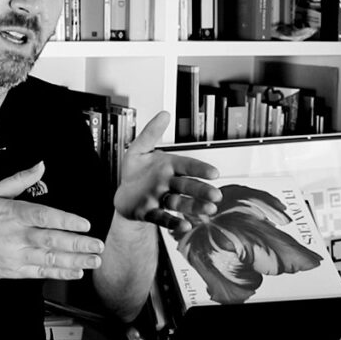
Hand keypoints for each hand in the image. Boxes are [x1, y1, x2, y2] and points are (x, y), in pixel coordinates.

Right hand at [0, 162, 103, 280]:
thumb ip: (19, 180)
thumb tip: (39, 166)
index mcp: (12, 214)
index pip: (44, 216)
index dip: (66, 221)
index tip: (84, 223)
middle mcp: (16, 236)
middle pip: (52, 240)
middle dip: (78, 244)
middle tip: (97, 245)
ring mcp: (16, 255)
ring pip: (50, 259)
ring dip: (74, 261)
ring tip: (93, 260)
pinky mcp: (14, 270)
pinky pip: (41, 272)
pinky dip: (59, 273)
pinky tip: (74, 272)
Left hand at [113, 111, 220, 231]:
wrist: (124, 196)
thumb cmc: (135, 173)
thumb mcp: (139, 149)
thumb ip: (151, 132)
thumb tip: (164, 114)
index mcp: (168, 167)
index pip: (188, 166)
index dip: (200, 169)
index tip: (214, 173)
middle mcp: (168, 184)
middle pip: (187, 186)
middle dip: (202, 190)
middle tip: (216, 195)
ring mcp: (161, 200)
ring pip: (180, 203)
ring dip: (195, 206)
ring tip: (209, 210)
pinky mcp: (150, 213)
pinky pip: (164, 218)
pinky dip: (174, 222)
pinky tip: (186, 225)